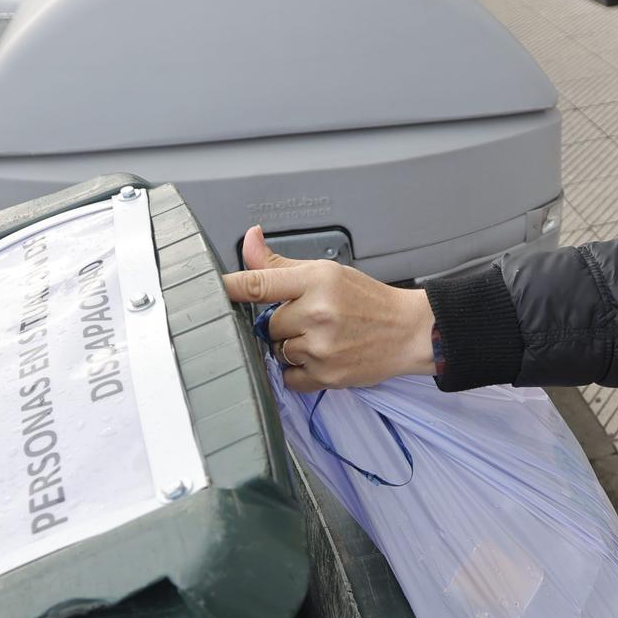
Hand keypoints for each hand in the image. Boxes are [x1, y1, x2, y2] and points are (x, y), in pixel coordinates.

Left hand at [221, 227, 435, 392]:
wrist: (408, 331)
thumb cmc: (369, 301)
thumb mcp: (327, 271)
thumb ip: (281, 264)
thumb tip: (250, 240)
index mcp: (316, 281)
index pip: (258, 283)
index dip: (228, 286)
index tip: (209, 289)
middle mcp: (317, 313)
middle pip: (268, 324)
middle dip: (283, 323)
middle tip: (310, 319)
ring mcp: (321, 347)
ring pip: (278, 351)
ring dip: (292, 347)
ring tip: (322, 338)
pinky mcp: (327, 375)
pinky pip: (290, 377)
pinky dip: (300, 371)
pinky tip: (322, 357)